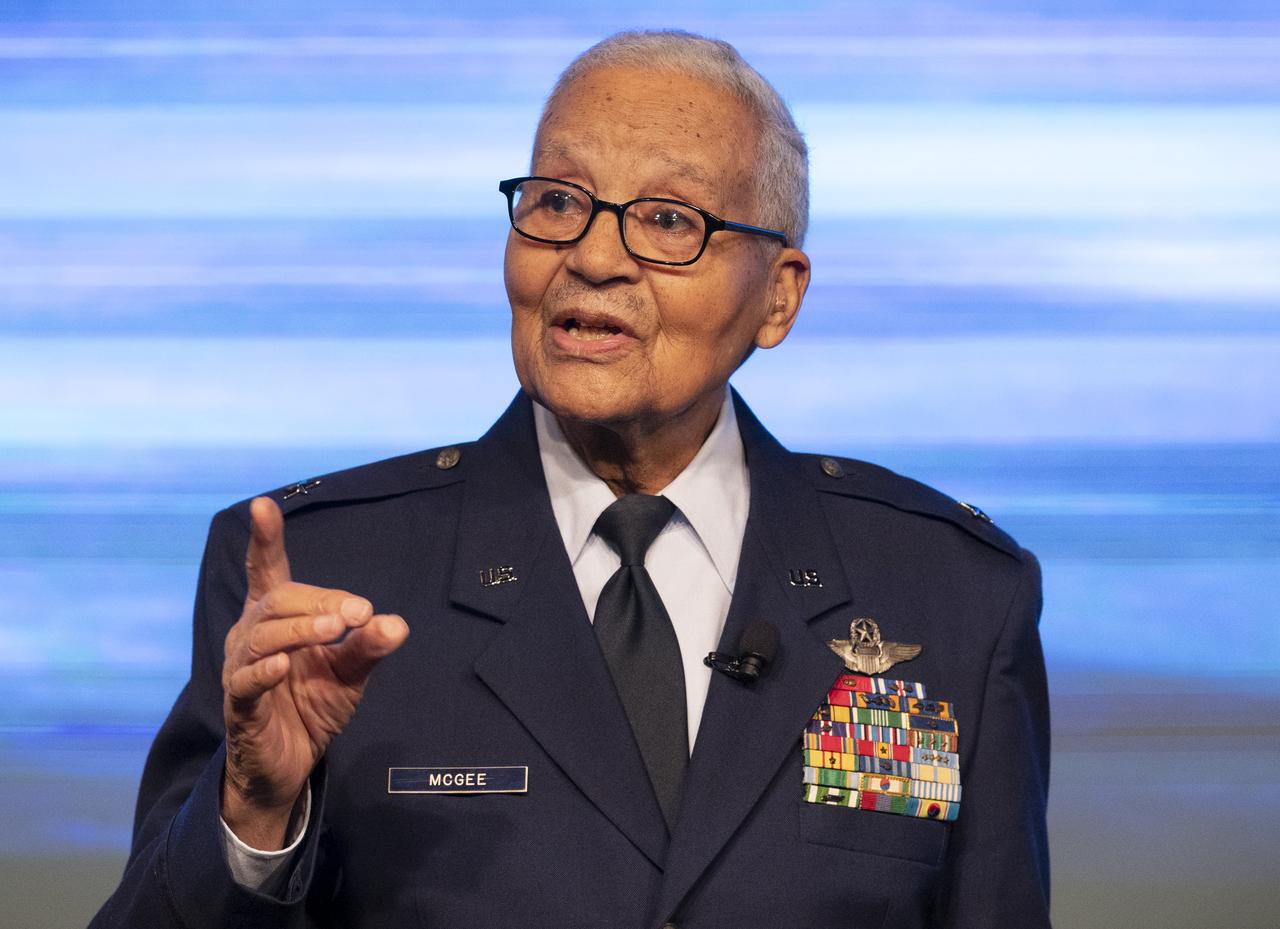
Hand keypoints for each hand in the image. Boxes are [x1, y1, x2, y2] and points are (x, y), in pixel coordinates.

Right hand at [220, 496, 408, 848]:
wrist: (289, 766)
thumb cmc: (312, 706)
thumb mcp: (351, 672)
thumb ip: (369, 646)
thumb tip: (397, 623)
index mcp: (277, 618)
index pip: (268, 570)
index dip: (265, 539)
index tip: (264, 505)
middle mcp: (252, 634)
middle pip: (278, 599)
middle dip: (319, 600)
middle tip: (356, 613)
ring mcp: (242, 669)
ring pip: (264, 635)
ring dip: (300, 629)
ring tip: (333, 631)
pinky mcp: (240, 705)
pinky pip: (246, 682)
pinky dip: (265, 671)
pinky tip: (285, 665)